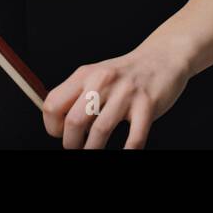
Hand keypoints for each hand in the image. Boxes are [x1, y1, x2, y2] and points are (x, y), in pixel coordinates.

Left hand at [42, 47, 190, 148]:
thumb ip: (77, 95)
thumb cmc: (124, 74)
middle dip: (71, 143)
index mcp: (84, 75)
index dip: (52, 126)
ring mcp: (125, 93)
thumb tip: (59, 126)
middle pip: (74, 120)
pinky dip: (127, 151)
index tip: (60, 134)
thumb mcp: (95, 75)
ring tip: (94, 153)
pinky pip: (134, 137)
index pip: (53, 104)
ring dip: (93, 150)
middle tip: (76, 148)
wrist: (160, 58)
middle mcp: (102, 81)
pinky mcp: (147, 104)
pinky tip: (123, 153)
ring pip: (100, 131)